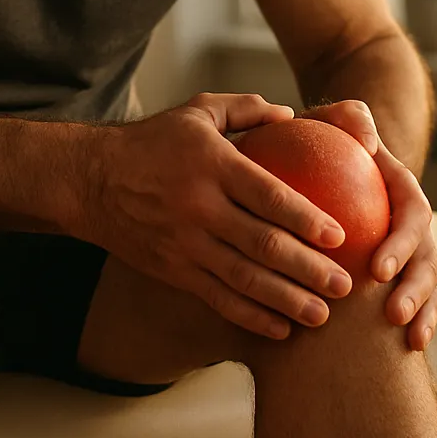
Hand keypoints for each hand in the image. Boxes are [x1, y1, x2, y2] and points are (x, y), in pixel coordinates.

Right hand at [81, 93, 354, 339]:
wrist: (90, 180)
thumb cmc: (153, 141)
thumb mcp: (198, 110)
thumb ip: (246, 108)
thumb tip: (291, 115)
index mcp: (213, 164)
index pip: (269, 195)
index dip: (307, 218)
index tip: (340, 235)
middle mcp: (201, 207)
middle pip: (264, 245)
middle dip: (309, 269)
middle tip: (347, 284)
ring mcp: (185, 243)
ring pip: (244, 279)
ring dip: (288, 300)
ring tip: (323, 315)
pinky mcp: (173, 269)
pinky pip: (217, 298)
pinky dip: (250, 316)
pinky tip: (281, 329)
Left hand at [304, 100, 436, 351]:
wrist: (332, 156)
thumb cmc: (327, 138)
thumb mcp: (334, 119)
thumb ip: (350, 117)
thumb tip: (364, 138)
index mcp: (401, 188)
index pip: (412, 214)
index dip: (401, 243)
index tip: (378, 269)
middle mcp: (411, 221)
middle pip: (427, 257)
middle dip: (416, 288)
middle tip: (393, 314)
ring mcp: (408, 248)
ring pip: (428, 282)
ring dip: (423, 311)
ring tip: (409, 338)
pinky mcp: (397, 269)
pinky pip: (414, 297)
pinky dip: (418, 320)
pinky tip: (405, 349)